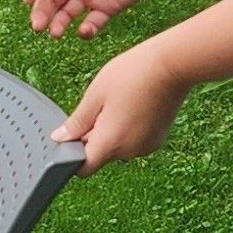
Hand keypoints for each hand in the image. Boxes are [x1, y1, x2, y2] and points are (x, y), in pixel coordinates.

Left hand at [51, 38, 190, 172]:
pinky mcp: (157, 140)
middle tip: (100, 106)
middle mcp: (129, 152)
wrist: (172, 65)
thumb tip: (60, 138)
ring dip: (112, 131)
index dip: (74, 154)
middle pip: (101, 155)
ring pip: (118, 147)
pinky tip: (133, 106)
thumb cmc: (133, 74)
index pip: (84, 167)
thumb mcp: (95, 95)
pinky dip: (129, 129)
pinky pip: (134, 141)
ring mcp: (146, 147)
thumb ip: (77, 122)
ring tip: (120, 102)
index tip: (74, 133)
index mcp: (110, 143)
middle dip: (94, 135)